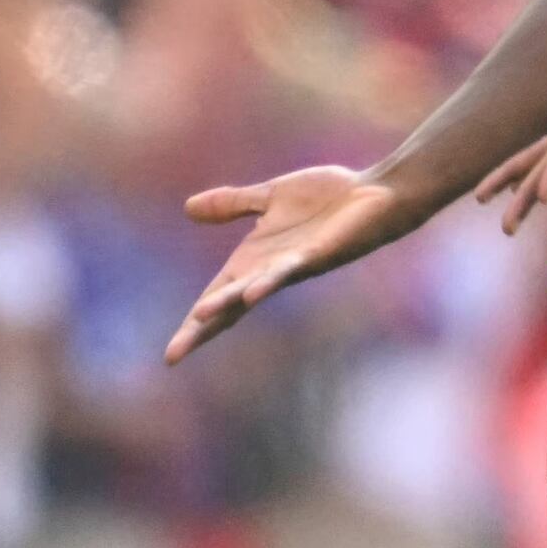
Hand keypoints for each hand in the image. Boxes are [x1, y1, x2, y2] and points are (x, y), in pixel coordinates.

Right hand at [167, 167, 425, 364]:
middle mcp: (270, 270)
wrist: (376, 192)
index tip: (170, 355)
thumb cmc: (329, 197)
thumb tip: (188, 208)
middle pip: (228, 306)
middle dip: (201, 329)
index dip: (194, 324)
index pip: (217, 296)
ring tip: (198, 316)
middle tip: (173, 355)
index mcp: (255, 260)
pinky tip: (251, 293)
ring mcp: (294, 266)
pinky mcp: (318, 254)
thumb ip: (234, 204)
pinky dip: (268, 280)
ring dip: (226, 302)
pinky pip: (288, 270)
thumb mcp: (270, 197)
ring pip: (253, 290)